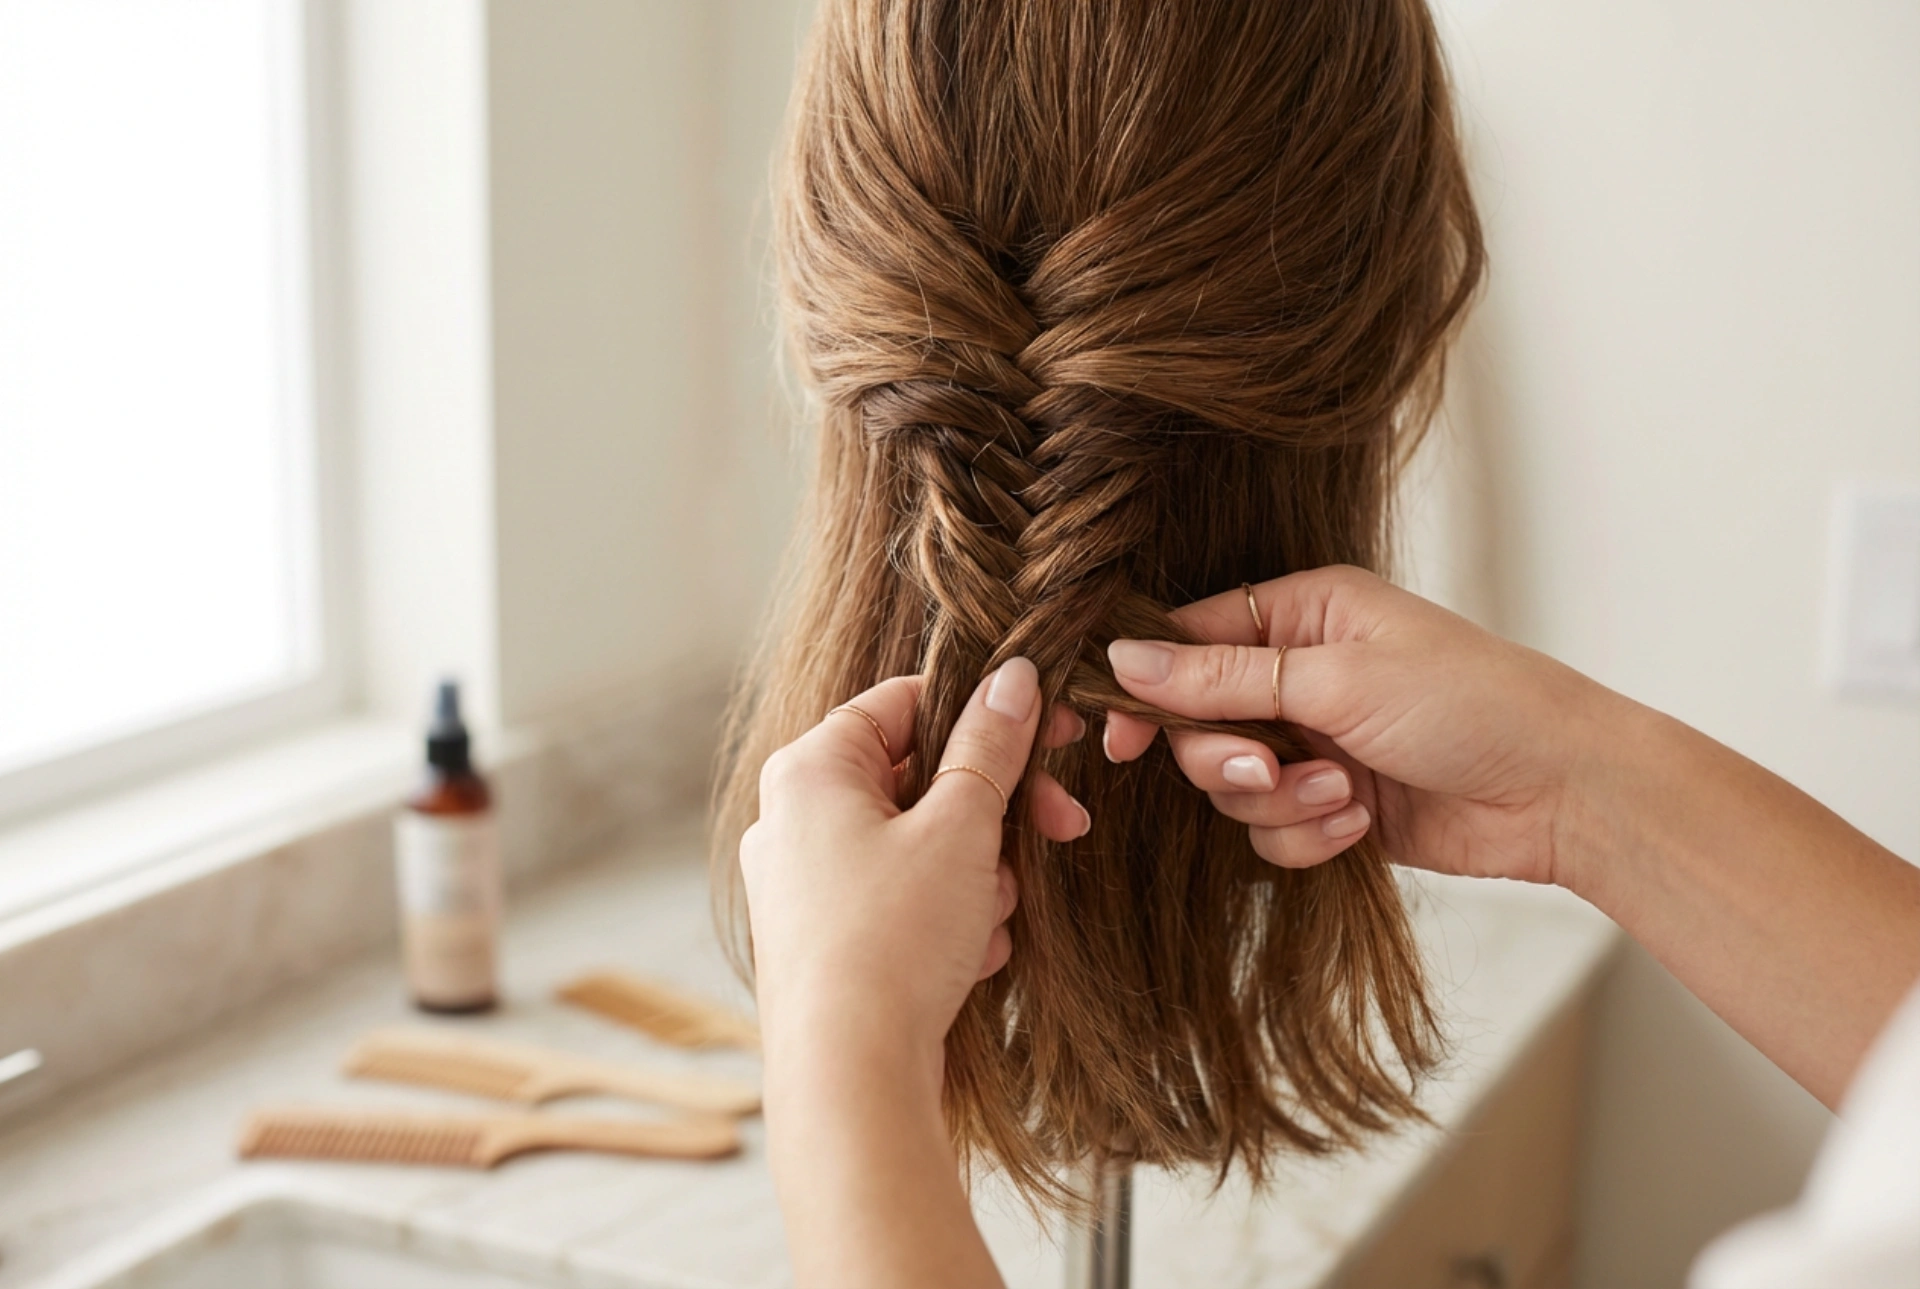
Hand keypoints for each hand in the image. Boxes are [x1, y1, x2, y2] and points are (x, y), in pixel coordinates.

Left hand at [741, 659, 1087, 1065]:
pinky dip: (949, 920)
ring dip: (978, 874)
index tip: (1053, 731)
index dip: (986, 711)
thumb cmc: (893, 940)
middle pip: (919, 778)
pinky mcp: (825, 942)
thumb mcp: (961, 827)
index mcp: (811, 769)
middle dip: (994, 811)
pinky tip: (973, 957)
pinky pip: (903, 902)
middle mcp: (794, 819)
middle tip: (1064, 825)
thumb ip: (990, 746)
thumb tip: (1014, 678)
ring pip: (920, 845)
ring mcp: (805, 884)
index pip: (906, 701)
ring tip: (992, 916)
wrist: (849, 1077)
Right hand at [1103, 565, 1612, 888]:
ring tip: (1345, 795)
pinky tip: (1360, 825)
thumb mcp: (1336, 679)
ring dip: (1281, 803)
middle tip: (1266, 770)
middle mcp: (1300, 675)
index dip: (1147, 689)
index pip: (1187, 641)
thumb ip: (1222, 676)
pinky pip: (1273, 834)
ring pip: (1233, 788)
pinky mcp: (1334, 806)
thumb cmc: (1470, 704)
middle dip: (1228, 759)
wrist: (1560, 792)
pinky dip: (1308, 836)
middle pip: (1199, 724)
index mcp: (1300, 614)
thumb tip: (1123, 660)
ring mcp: (1315, 743)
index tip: (1119, 736)